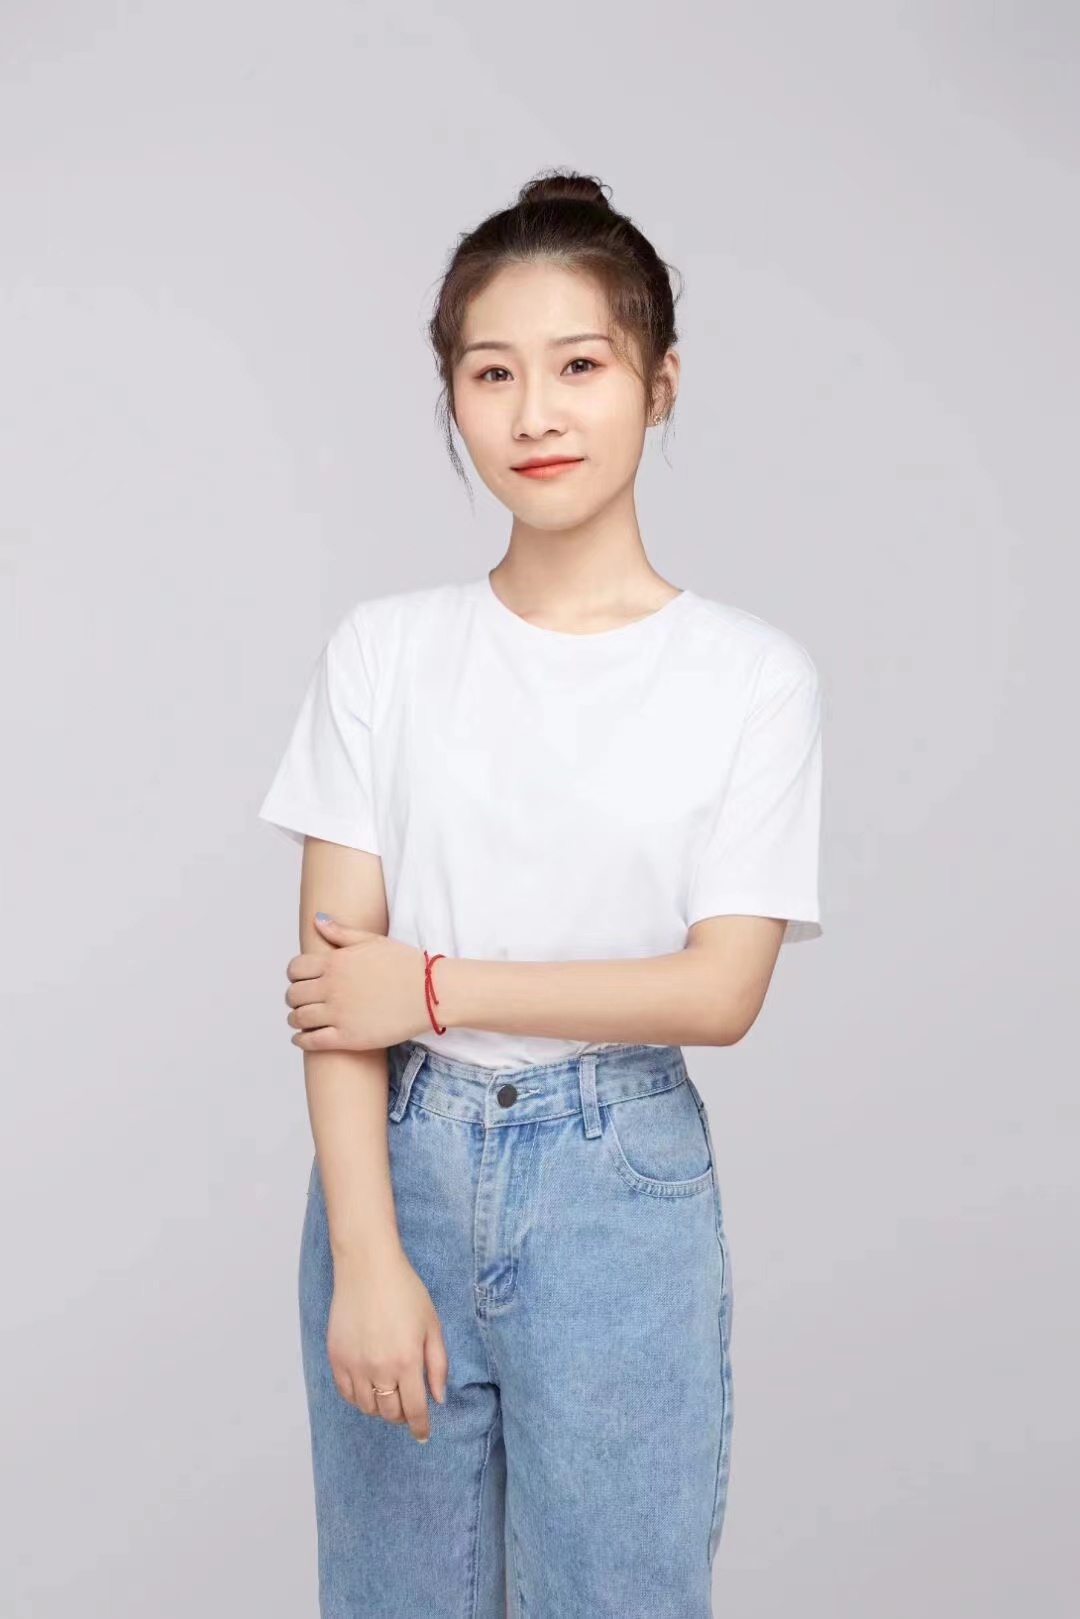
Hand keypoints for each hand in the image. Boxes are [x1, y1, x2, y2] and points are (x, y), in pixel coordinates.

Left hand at [285, 915, 433, 1051]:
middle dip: (294, 997)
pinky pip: (311, 1041)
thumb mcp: (373, 941)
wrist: (431, 993)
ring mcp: (339, 1013)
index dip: (294, 975)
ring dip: (295, 1019)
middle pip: (294, 994)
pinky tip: (302, 1038)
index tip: (300, 980)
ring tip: (300, 1020)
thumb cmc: (406, 965)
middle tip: (302, 1001)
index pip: (295, 969)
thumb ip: (341, 932)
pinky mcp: (347, 1037)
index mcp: (336, 961)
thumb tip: (317, 919)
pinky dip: (301, 1040)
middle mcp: (332, 986)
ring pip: (298, 1018)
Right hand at [328, 1247, 448, 1442]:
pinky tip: (368, 1388)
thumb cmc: (404, 1291)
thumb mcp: (432, 1324)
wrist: (367, 1268)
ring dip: (380, 1408)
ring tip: (389, 1396)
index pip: (414, 1410)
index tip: (422, 1435)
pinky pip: (346, 1393)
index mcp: (407, 1361)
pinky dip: (358, 1398)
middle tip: (407, 1408)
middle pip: (390, 1412)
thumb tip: (438, 1398)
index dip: (420, 1427)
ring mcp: (355, 1365)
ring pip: (367, 1407)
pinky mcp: (336, 1357)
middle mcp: (380, 1368)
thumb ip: (438, 1364)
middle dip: (402, 1416)